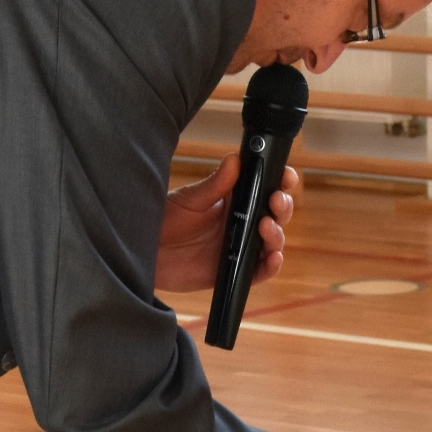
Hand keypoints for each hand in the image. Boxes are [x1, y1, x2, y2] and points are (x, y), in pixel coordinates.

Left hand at [155, 152, 301, 291]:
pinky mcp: (235, 271)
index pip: (266, 188)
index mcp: (235, 200)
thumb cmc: (165, 220)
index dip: (281, 182)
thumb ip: (215, 184)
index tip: (287, 177)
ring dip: (277, 234)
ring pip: (272, 241)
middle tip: (275, 202)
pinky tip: (273, 257)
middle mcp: (242, 223)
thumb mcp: (190, 199)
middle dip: (282, 206)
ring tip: (266, 227)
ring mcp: (240, 247)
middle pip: (276, 214)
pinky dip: (271, 266)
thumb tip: (235, 160)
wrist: (145, 252)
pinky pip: (260, 271)